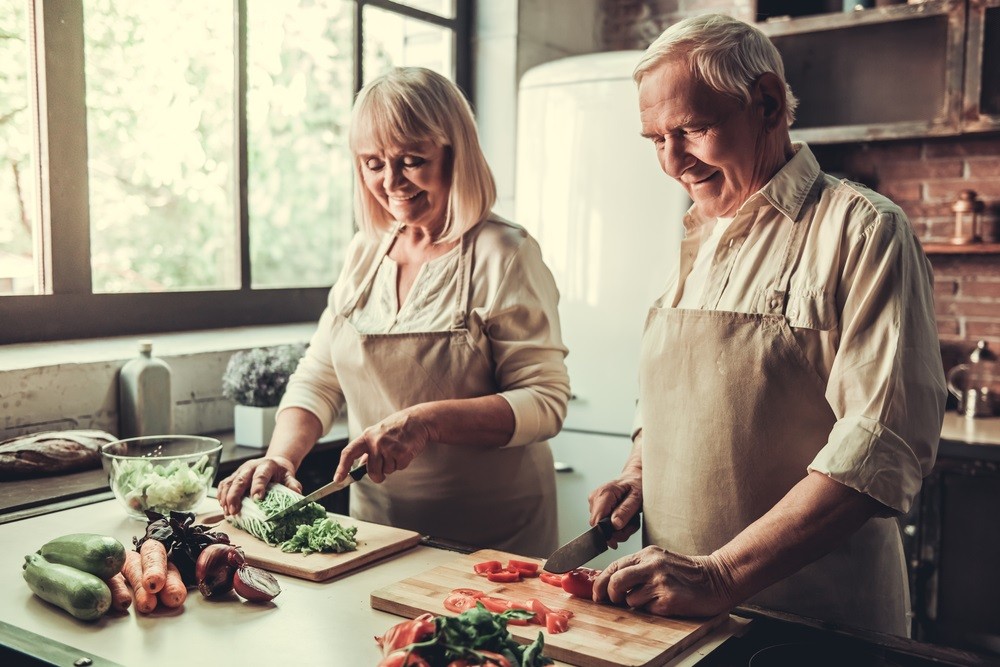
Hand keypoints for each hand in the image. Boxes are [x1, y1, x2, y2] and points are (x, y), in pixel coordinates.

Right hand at [217, 456, 299, 515]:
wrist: (274, 462)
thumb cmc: (281, 472)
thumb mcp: (289, 476)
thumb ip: (292, 485)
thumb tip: (297, 495)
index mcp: (267, 465)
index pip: (261, 475)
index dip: (258, 486)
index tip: (257, 499)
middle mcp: (251, 466)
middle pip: (240, 479)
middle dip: (235, 496)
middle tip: (234, 511)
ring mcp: (241, 470)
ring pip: (229, 482)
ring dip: (226, 497)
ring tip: (227, 512)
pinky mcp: (234, 475)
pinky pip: (224, 484)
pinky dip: (221, 495)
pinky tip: (222, 506)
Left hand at [334, 408, 433, 483]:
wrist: (418, 420)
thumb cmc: (397, 428)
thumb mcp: (378, 433)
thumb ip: (368, 449)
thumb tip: (361, 465)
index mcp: (367, 436)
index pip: (349, 453)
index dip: (342, 467)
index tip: (338, 480)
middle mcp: (375, 442)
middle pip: (371, 471)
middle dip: (378, 475)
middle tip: (384, 467)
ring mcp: (388, 447)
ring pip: (387, 471)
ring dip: (392, 466)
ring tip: (397, 450)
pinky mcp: (402, 452)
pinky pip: (399, 468)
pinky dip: (403, 463)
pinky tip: (405, 451)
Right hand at [588, 473, 641, 546]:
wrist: (635, 476)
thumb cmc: (638, 483)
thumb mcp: (637, 497)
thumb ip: (626, 510)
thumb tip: (615, 524)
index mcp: (604, 494)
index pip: (596, 521)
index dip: (605, 535)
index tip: (616, 542)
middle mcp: (595, 498)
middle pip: (600, 527)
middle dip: (617, 532)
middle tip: (632, 525)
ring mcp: (595, 502)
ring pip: (603, 527)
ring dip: (620, 529)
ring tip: (631, 519)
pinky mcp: (598, 507)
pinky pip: (605, 523)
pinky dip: (618, 525)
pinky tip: (626, 517)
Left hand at [592, 546, 734, 617]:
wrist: (717, 578)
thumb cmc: (688, 573)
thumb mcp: (660, 561)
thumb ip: (639, 568)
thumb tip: (612, 584)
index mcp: (648, 554)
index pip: (614, 566)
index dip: (600, 582)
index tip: (597, 594)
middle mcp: (652, 565)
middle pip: (616, 580)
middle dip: (610, 594)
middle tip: (612, 601)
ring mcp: (660, 581)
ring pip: (630, 598)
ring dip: (635, 604)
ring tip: (652, 599)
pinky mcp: (669, 599)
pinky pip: (647, 610)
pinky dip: (651, 610)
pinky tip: (665, 603)